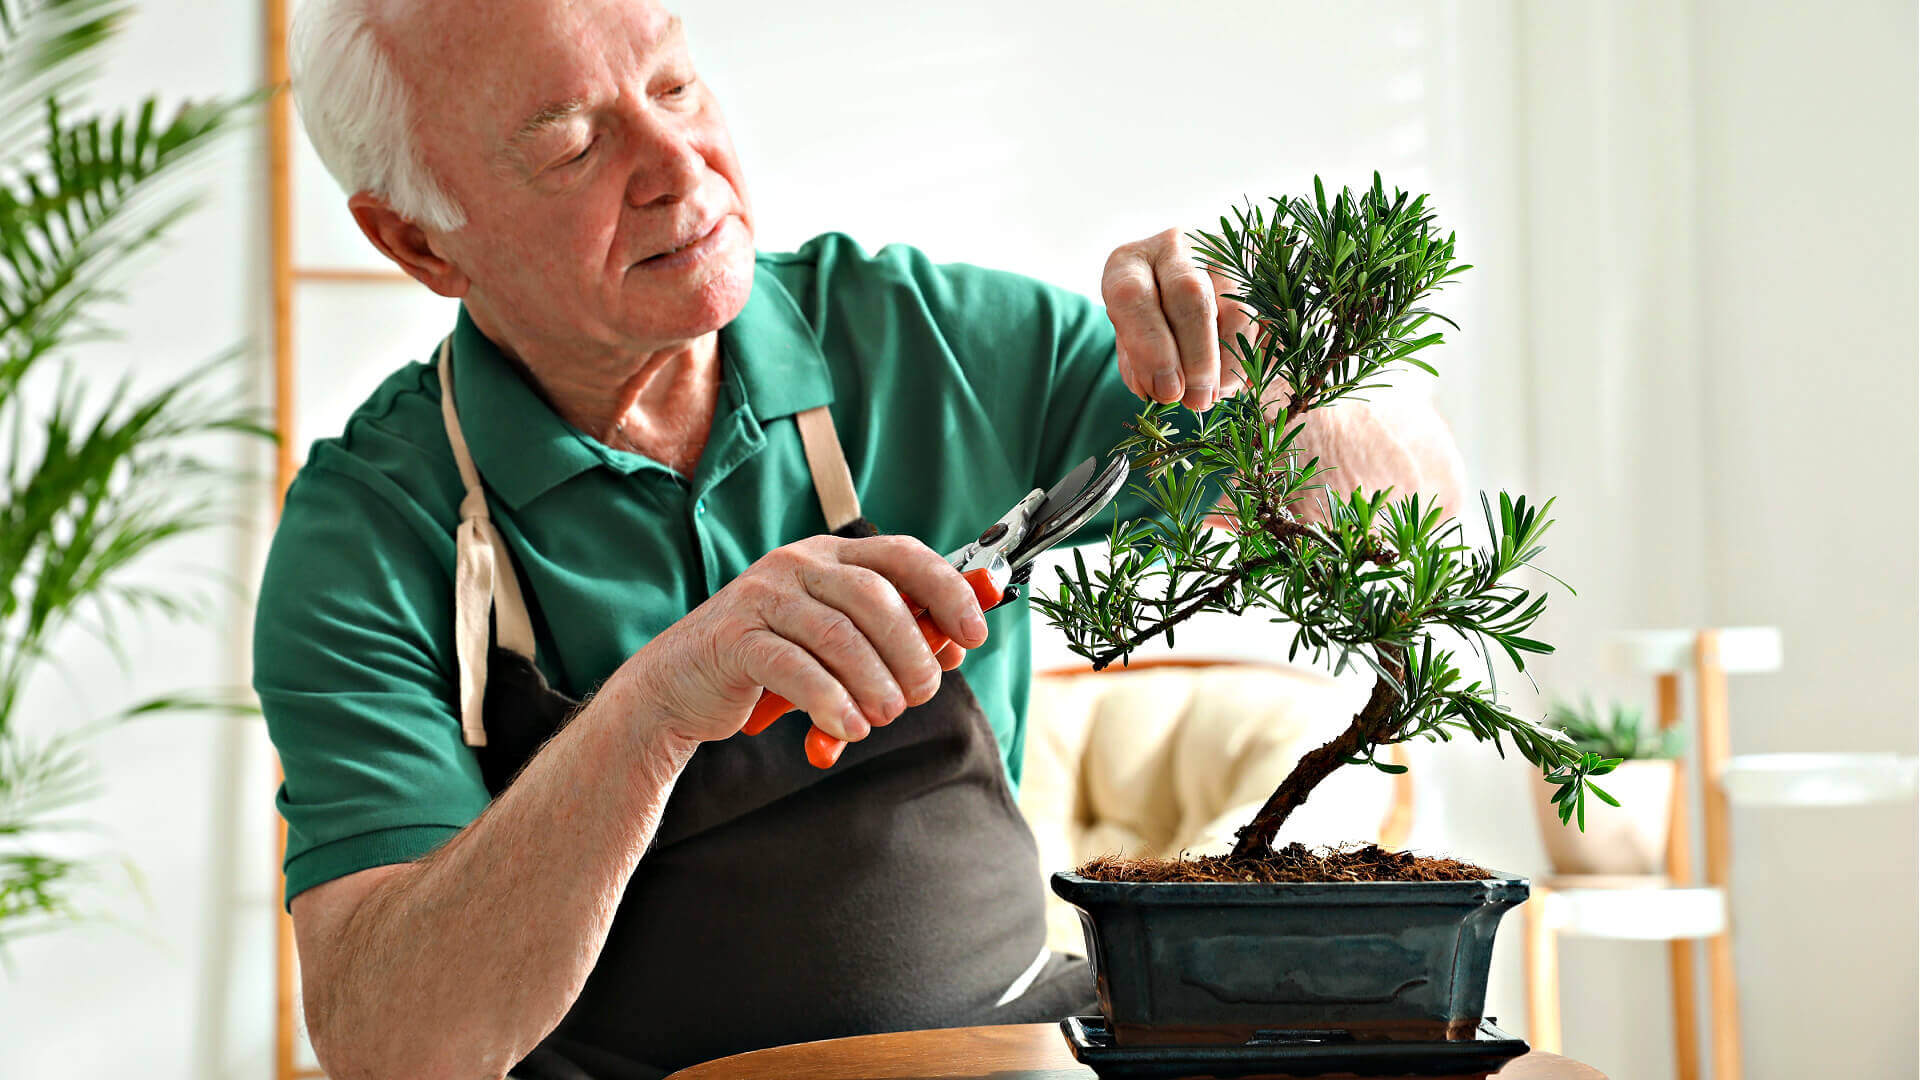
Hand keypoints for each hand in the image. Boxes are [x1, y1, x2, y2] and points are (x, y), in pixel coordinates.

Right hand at [617, 535, 989, 746]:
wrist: (679, 688)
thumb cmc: (769, 664)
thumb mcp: (833, 644)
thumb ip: (887, 638)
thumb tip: (954, 644)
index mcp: (829, 555)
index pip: (902, 555)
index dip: (947, 590)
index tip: (975, 633)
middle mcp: (796, 565)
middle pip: (876, 596)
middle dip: (911, 649)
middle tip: (921, 692)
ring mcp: (761, 597)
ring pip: (839, 634)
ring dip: (876, 682)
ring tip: (886, 715)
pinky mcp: (734, 639)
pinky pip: (796, 668)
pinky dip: (831, 702)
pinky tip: (848, 729)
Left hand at [1102, 227, 1253, 411]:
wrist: (1186, 295)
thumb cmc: (1151, 327)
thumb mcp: (1133, 345)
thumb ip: (1141, 367)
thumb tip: (1165, 390)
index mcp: (1130, 262)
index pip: (1131, 295)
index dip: (1150, 348)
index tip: (1166, 391)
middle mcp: (1174, 247)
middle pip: (1191, 295)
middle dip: (1197, 358)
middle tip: (1198, 400)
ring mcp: (1221, 252)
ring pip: (1237, 309)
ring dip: (1230, 362)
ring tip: (1218, 393)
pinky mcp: (1260, 269)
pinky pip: (1269, 318)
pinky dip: (1258, 354)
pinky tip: (1243, 376)